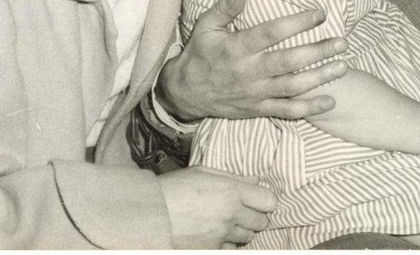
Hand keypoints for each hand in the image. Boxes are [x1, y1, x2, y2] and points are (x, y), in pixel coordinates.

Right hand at [159, 0, 348, 121]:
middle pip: (289, 62)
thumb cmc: (200, 54)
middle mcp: (249, 71)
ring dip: (320, 78)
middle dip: (318, 52)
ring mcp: (255, 92)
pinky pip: (287, 111)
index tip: (320, 13)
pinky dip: (309, 108)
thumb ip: (225, 8)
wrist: (185, 93)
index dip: (297, 23)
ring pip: (293, 87)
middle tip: (341, 42)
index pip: (272, 33)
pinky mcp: (258, 109)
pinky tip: (330, 100)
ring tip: (343, 66)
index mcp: (238, 47)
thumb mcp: (206, 27)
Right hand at [159, 166, 276, 247]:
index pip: (269, 201)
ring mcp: (221, 235)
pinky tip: (214, 234)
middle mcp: (231, 215)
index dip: (264, 200)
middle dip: (255, 217)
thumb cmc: (174, 187)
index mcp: (231, 191)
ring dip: (241, 231)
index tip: (256, 200)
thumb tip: (256, 181)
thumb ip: (233, 177)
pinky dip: (226, 244)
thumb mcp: (203, 172)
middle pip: (262, 222)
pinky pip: (230, 249)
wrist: (150, 213)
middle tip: (241, 211)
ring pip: (247, 238)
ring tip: (224, 222)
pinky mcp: (211, 250)